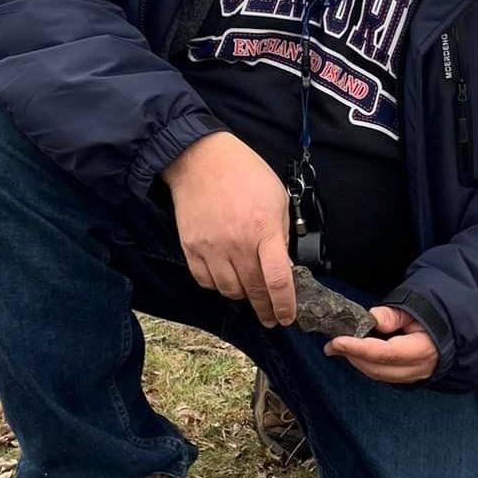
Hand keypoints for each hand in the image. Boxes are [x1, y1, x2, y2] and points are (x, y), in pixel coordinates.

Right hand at [161, 132, 295, 326]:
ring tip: (250, 295)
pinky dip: (218, 286)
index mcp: (263, 230)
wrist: (201, 160)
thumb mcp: (277, 197)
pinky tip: (227, 280)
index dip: (284, 305)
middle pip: (254, 290)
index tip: (287, 317)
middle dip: (265, 309)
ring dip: (242, 297)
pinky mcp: (191, 248)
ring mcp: (211, 248)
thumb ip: (281, 233)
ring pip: (229, 290)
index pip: (277, 280)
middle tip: (271, 317)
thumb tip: (283, 264)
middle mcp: (237, 244)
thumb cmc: (244, 173)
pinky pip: (205, 281)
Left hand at [324, 306, 437, 383]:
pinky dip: (366, 365)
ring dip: (356, 361)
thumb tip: (373, 318)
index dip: (359, 348)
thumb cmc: (433, 316)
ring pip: (378, 375)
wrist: (452, 330)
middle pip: (378, 368)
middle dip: (352, 356)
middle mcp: (417, 368)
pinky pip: (382, 375)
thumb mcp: (416, 308)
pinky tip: (355, 354)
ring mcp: (413, 376)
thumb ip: (394, 314)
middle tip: (332, 345)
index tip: (337, 341)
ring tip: (339, 348)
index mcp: (422, 349)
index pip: (385, 353)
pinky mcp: (407, 378)